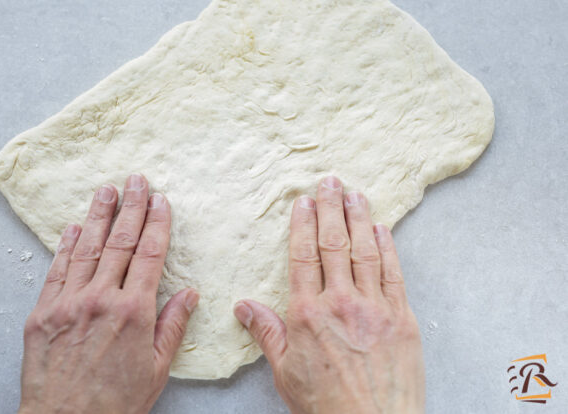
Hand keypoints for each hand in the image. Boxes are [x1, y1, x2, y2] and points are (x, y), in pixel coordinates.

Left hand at [19, 174, 198, 413]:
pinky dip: (66, 246)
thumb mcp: (157, 368)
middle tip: (136, 180)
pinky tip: (73, 227)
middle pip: (120, 242)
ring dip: (98, 216)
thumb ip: (173, 326)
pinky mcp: (43, 314)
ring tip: (106, 191)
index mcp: (133, 311)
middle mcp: (100, 299)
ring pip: (87, 249)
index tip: (162, 202)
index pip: (150, 255)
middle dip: (131, 207)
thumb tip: (189, 294)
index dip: (157, 224)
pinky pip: (56, 271)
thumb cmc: (116, 402)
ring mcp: (68, 303)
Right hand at [234, 176, 424, 413]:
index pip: (304, 256)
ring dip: (360, 218)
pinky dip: (387, 247)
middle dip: (331, 208)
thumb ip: (266, 334)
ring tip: (355, 193)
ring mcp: (375, 308)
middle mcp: (341, 303)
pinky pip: (394, 273)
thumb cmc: (326, 405)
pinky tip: (382, 229)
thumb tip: (243, 307)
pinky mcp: (402, 318)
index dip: (304, 224)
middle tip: (329, 182)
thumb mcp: (285, 372)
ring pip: (366, 251)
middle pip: (335, 244)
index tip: (303, 202)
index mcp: (308, 314)